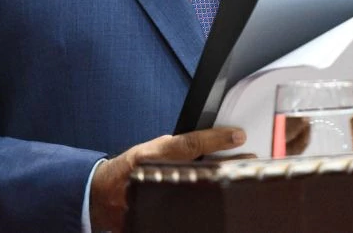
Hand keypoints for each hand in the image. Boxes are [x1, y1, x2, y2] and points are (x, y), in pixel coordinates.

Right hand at [89, 127, 245, 232]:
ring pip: (198, 193)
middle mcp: (155, 177)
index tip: (238, 135)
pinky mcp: (159, 216)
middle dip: (227, 165)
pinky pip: (189, 209)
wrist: (102, 195)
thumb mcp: (150, 150)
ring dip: (221, 184)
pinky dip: (206, 204)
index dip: (216, 139)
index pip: (189, 144)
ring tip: (241, 177)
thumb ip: (175, 148)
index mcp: (152, 156)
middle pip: (200, 171)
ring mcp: (157, 199)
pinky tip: (220, 200)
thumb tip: (207, 143)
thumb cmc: (128, 169)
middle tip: (249, 159)